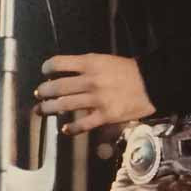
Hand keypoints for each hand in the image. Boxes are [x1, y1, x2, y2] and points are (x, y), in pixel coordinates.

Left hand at [34, 53, 155, 136]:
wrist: (152, 84)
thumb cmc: (129, 71)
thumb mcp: (106, 60)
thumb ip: (87, 66)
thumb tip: (67, 74)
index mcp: (91, 63)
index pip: (60, 63)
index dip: (48, 67)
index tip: (45, 71)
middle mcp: (90, 81)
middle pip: (58, 86)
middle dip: (44, 91)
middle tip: (39, 94)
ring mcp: (97, 99)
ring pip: (65, 105)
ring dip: (50, 108)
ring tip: (42, 110)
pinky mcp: (105, 115)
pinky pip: (83, 124)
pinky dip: (71, 128)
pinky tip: (65, 129)